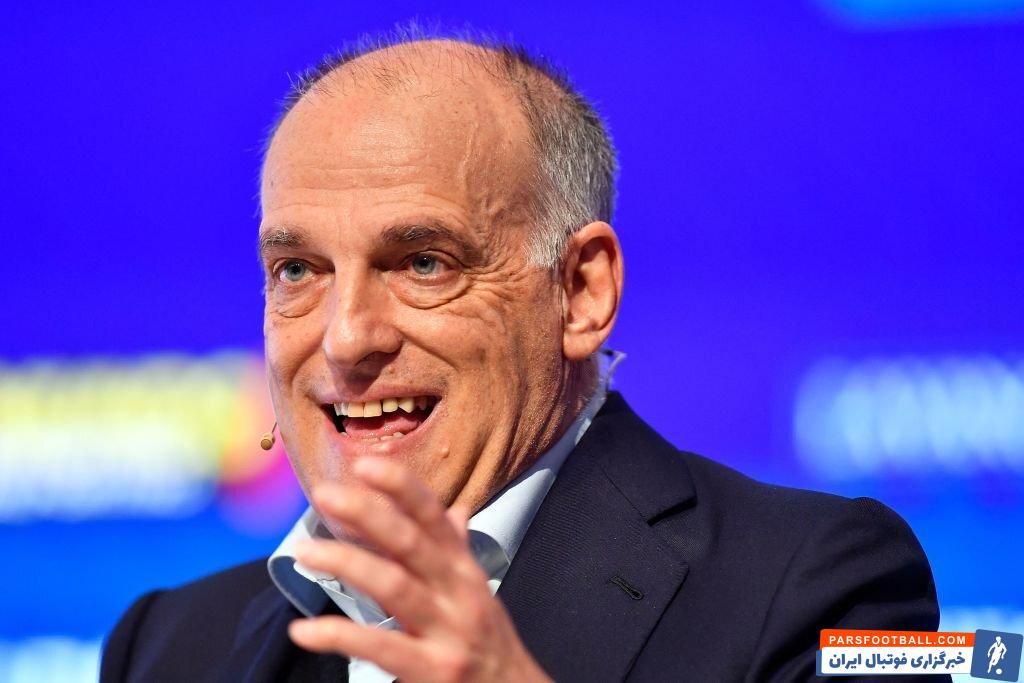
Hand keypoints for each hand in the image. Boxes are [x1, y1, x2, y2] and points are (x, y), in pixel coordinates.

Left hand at [288, 457, 551, 682]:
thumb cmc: (491, 644)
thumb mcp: (479, 593)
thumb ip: (459, 551)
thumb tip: (454, 510)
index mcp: (464, 570)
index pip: (433, 517)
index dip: (402, 487)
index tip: (365, 464)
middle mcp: (458, 593)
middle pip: (411, 542)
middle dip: (369, 513)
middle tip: (326, 493)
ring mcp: (447, 631)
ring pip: (394, 586)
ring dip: (347, 563)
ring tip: (305, 552)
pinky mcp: (433, 670)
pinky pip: (380, 648)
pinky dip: (339, 636)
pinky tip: (304, 630)